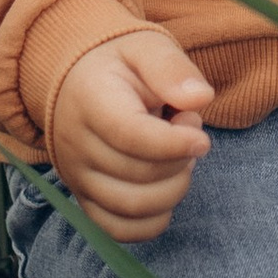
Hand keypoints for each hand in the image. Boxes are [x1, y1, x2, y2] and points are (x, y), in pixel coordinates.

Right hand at [50, 28, 215, 240]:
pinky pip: (117, 230)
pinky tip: (166, 190)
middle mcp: (76, 144)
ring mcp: (76, 176)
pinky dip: (152, 221)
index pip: (130, 135)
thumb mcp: (147, 47)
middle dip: (180, 158)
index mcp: (91, 100)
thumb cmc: (119, 65)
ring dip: (173, 188)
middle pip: (138, 174)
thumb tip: (199, 99)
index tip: (201, 138)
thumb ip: (172, 69)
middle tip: (187, 130)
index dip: (173, 144)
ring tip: (178, 158)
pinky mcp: (83, 198)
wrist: (76, 81)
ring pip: (132, 207)